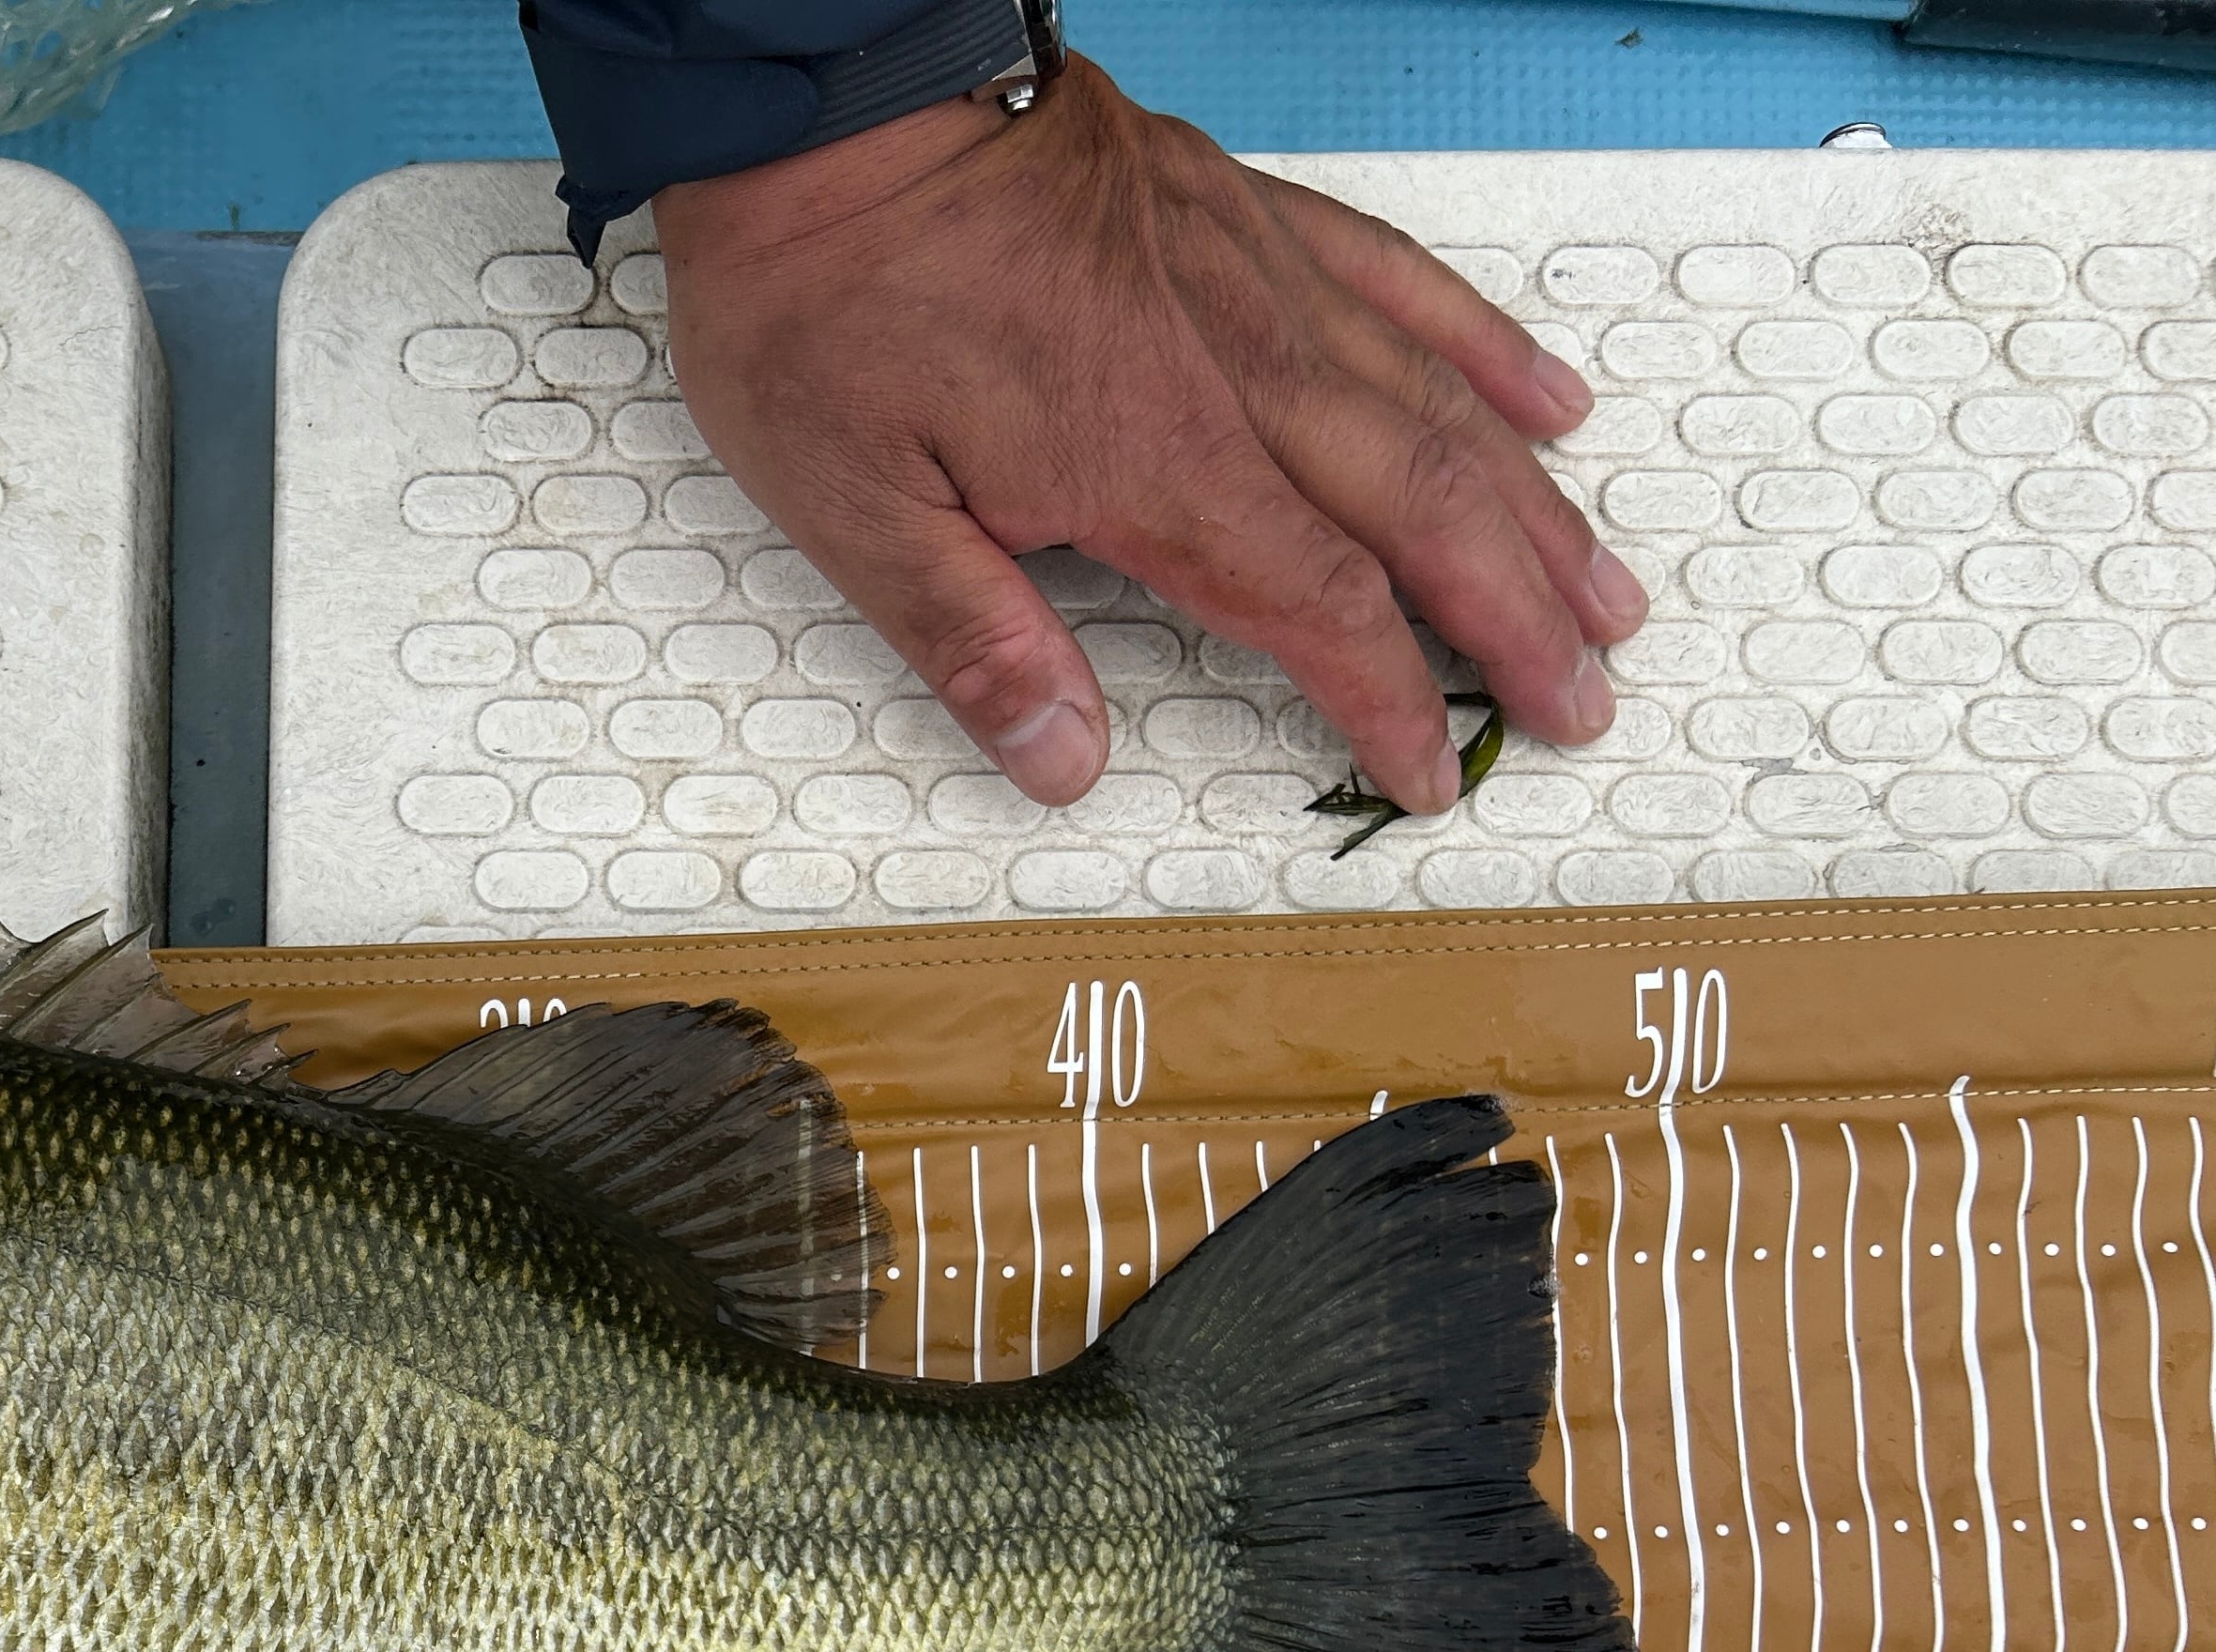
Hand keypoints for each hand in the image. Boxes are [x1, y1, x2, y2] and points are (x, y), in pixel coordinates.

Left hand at [656, 58, 1646, 815]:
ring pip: (1438, 406)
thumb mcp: (852, 505)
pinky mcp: (1240, 211)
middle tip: (1579, 699)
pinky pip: (1396, 280)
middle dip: (1513, 618)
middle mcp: (1233, 367)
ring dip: (1532, 509)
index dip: (1387, 701)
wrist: (828, 103)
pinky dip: (1482, 347)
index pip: (1316, 606)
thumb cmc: (827, 290)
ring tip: (1600, 588)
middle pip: (1420, 512)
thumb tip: (1060, 761)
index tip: (1428, 772)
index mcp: (1149, 459)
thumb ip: (972, 641)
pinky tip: (1544, 399)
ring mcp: (1251, 279)